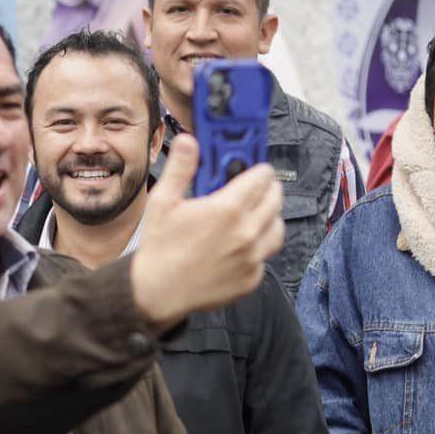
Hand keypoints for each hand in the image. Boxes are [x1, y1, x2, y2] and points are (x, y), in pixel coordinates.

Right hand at [130, 135, 283, 330]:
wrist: (157, 292)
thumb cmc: (160, 246)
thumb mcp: (164, 201)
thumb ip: (181, 168)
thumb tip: (189, 141)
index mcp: (228, 209)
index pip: (261, 178)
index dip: (259, 169)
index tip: (256, 168)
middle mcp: (246, 233)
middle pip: (275, 200)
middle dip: (268, 189)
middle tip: (258, 187)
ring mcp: (252, 258)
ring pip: (277, 228)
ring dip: (270, 217)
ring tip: (256, 214)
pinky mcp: (251, 278)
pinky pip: (265, 256)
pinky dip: (259, 247)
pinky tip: (243, 244)